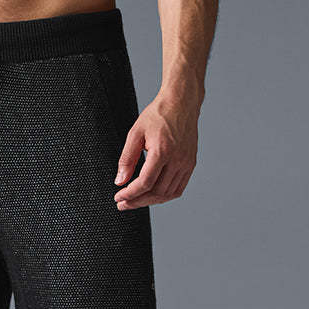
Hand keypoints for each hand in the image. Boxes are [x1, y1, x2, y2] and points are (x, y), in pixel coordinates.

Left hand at [112, 92, 200, 208]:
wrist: (181, 103)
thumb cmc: (157, 115)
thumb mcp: (135, 133)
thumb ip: (127, 159)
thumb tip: (120, 181)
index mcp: (163, 151)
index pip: (146, 183)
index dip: (130, 194)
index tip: (118, 198)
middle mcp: (178, 160)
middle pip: (157, 192)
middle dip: (137, 201)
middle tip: (122, 204)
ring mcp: (187, 163)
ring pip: (168, 193)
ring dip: (150, 201)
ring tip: (134, 201)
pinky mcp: (191, 164)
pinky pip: (178, 188)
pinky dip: (164, 196)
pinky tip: (151, 195)